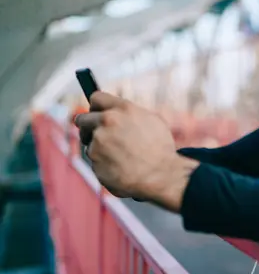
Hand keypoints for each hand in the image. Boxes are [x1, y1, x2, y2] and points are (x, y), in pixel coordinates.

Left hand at [74, 92, 198, 210]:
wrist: (162, 175)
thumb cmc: (161, 149)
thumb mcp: (151, 121)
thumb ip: (128, 114)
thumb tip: (115, 113)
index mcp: (123, 109)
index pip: (96, 98)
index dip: (96, 107)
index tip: (96, 114)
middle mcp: (108, 121)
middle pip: (83, 120)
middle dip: (88, 128)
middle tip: (100, 137)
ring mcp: (99, 140)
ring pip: (89, 142)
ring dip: (98, 148)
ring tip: (120, 157)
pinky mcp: (94, 159)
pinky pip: (94, 160)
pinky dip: (103, 164)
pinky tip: (119, 168)